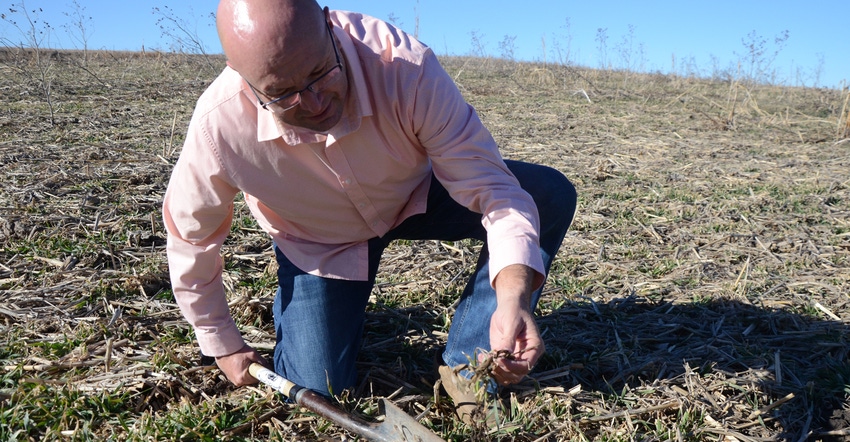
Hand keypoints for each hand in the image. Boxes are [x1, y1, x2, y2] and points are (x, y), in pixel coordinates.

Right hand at [215, 344, 268, 385]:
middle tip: (253, 362)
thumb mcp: (253, 354)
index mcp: (243, 378)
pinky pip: (240, 376)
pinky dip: (242, 371)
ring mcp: (232, 380)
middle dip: (255, 372)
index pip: (257, 380)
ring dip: (248, 372)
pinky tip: (241, 363)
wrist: (222, 348)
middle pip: (252, 380)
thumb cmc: (237, 350)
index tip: (264, 369)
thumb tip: (270, 368)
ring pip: (246, 379)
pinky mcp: (230, 377)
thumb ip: (262, 362)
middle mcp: (237, 382)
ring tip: (246, 361)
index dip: (261, 373)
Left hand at [486, 264, 544, 384]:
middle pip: (517, 375)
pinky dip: (489, 367)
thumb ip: (508, 339)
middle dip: (503, 371)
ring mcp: (515, 358)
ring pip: (507, 376)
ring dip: (495, 372)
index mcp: (535, 348)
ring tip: (484, 359)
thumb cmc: (514, 311)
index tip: (499, 360)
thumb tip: (503, 355)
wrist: (509, 306)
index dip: (512, 367)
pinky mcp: (504, 357)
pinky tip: (481, 358)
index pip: (526, 366)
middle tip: (490, 361)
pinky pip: (498, 369)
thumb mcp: (512, 322)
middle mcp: (527, 356)